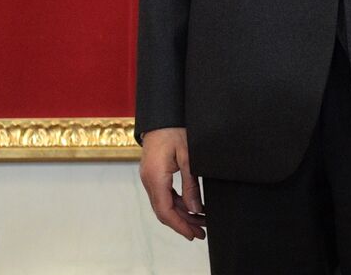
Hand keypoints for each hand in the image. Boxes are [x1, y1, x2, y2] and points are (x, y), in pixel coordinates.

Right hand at [138, 126, 205, 240]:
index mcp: (155, 178)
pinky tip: (192, 207)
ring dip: (182, 214)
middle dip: (183, 223)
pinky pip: (165, 194)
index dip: (180, 225)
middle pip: (164, 211)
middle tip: (201, 233)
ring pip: (165, 204)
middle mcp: (149, 181)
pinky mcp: (154, 174)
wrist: (162, 115)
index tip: (193, 234)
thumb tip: (196, 209)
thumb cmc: (175, 130)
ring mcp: (150, 178)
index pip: (165, 210)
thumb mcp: (188, 156)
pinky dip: (178, 203)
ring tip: (201, 222)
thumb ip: (191, 184)